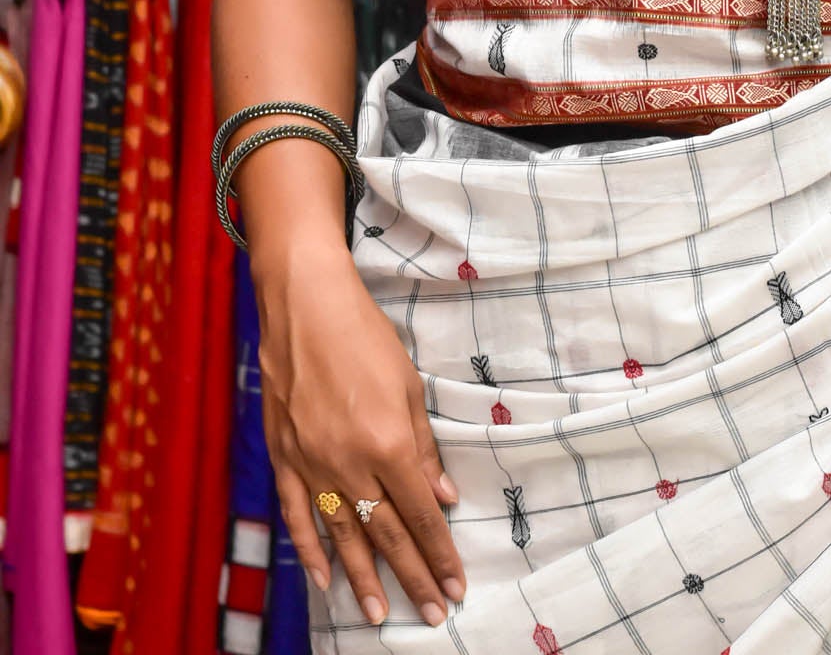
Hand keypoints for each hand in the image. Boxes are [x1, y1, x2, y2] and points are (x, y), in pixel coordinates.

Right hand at [252, 236, 464, 627]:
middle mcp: (349, 463)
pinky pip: (298, 514)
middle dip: (413, 576)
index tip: (456, 583)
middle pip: (385, 534)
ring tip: (382, 614)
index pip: (419, 514)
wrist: (305, 306)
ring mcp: (312, 464)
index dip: (439, 552)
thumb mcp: (409, 385)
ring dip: (365, 578)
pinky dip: (310, 549)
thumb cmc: (365, 336)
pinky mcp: (284, 458)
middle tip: (434, 612)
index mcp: (388, 443)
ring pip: (342, 535)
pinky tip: (324, 579)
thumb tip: (441, 498)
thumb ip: (423, 448)